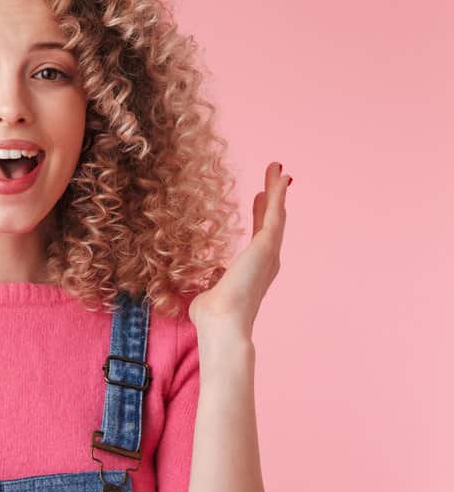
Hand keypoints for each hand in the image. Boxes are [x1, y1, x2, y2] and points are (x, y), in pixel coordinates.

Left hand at [188, 162, 291, 339]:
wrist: (222, 322)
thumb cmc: (212, 315)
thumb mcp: (212, 292)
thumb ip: (215, 281)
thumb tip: (214, 275)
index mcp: (255, 270)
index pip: (258, 236)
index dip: (258, 215)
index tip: (258, 198)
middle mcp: (267, 261)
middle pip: (271, 221)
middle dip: (272, 198)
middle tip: (274, 177)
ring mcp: (269, 253)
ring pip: (276, 214)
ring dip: (277, 190)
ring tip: (277, 169)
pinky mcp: (267, 246)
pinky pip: (275, 213)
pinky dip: (278, 194)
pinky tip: (279, 177)